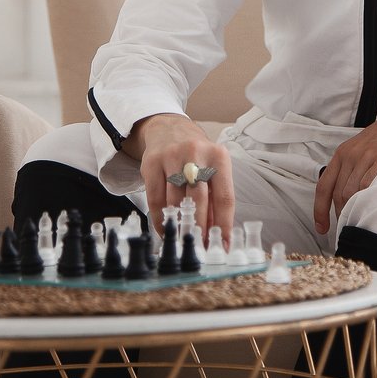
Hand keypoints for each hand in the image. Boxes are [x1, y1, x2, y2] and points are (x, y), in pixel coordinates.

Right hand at [126, 113, 234, 243]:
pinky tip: (166, 229)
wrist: (168, 129)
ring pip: (175, 201)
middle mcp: (196, 153)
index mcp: (219, 157)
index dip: (224, 225)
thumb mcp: (212, 169)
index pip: (225, 197)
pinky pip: (155, 198)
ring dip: (179, 226)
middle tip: (200, 248)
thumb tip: (219, 234)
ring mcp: (172, 156)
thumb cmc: (196, 156)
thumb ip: (216, 198)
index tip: (223, 245)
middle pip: (199, 200)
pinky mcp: (152, 162)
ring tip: (183, 242)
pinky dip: (160, 219)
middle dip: (200, 229)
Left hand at [313, 100, 376, 234]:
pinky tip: (372, 209)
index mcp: (341, 154)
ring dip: (355, 211)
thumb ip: (349, 171)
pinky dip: (368, 201)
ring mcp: (365, 157)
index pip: (323, 186)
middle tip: (349, 228)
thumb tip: (343, 201)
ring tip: (362, 223)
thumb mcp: (359, 151)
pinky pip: (369, 185)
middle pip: (338, 194)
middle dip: (341, 215)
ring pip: (352, 193)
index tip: (322, 228)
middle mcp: (350, 156)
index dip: (319, 210)